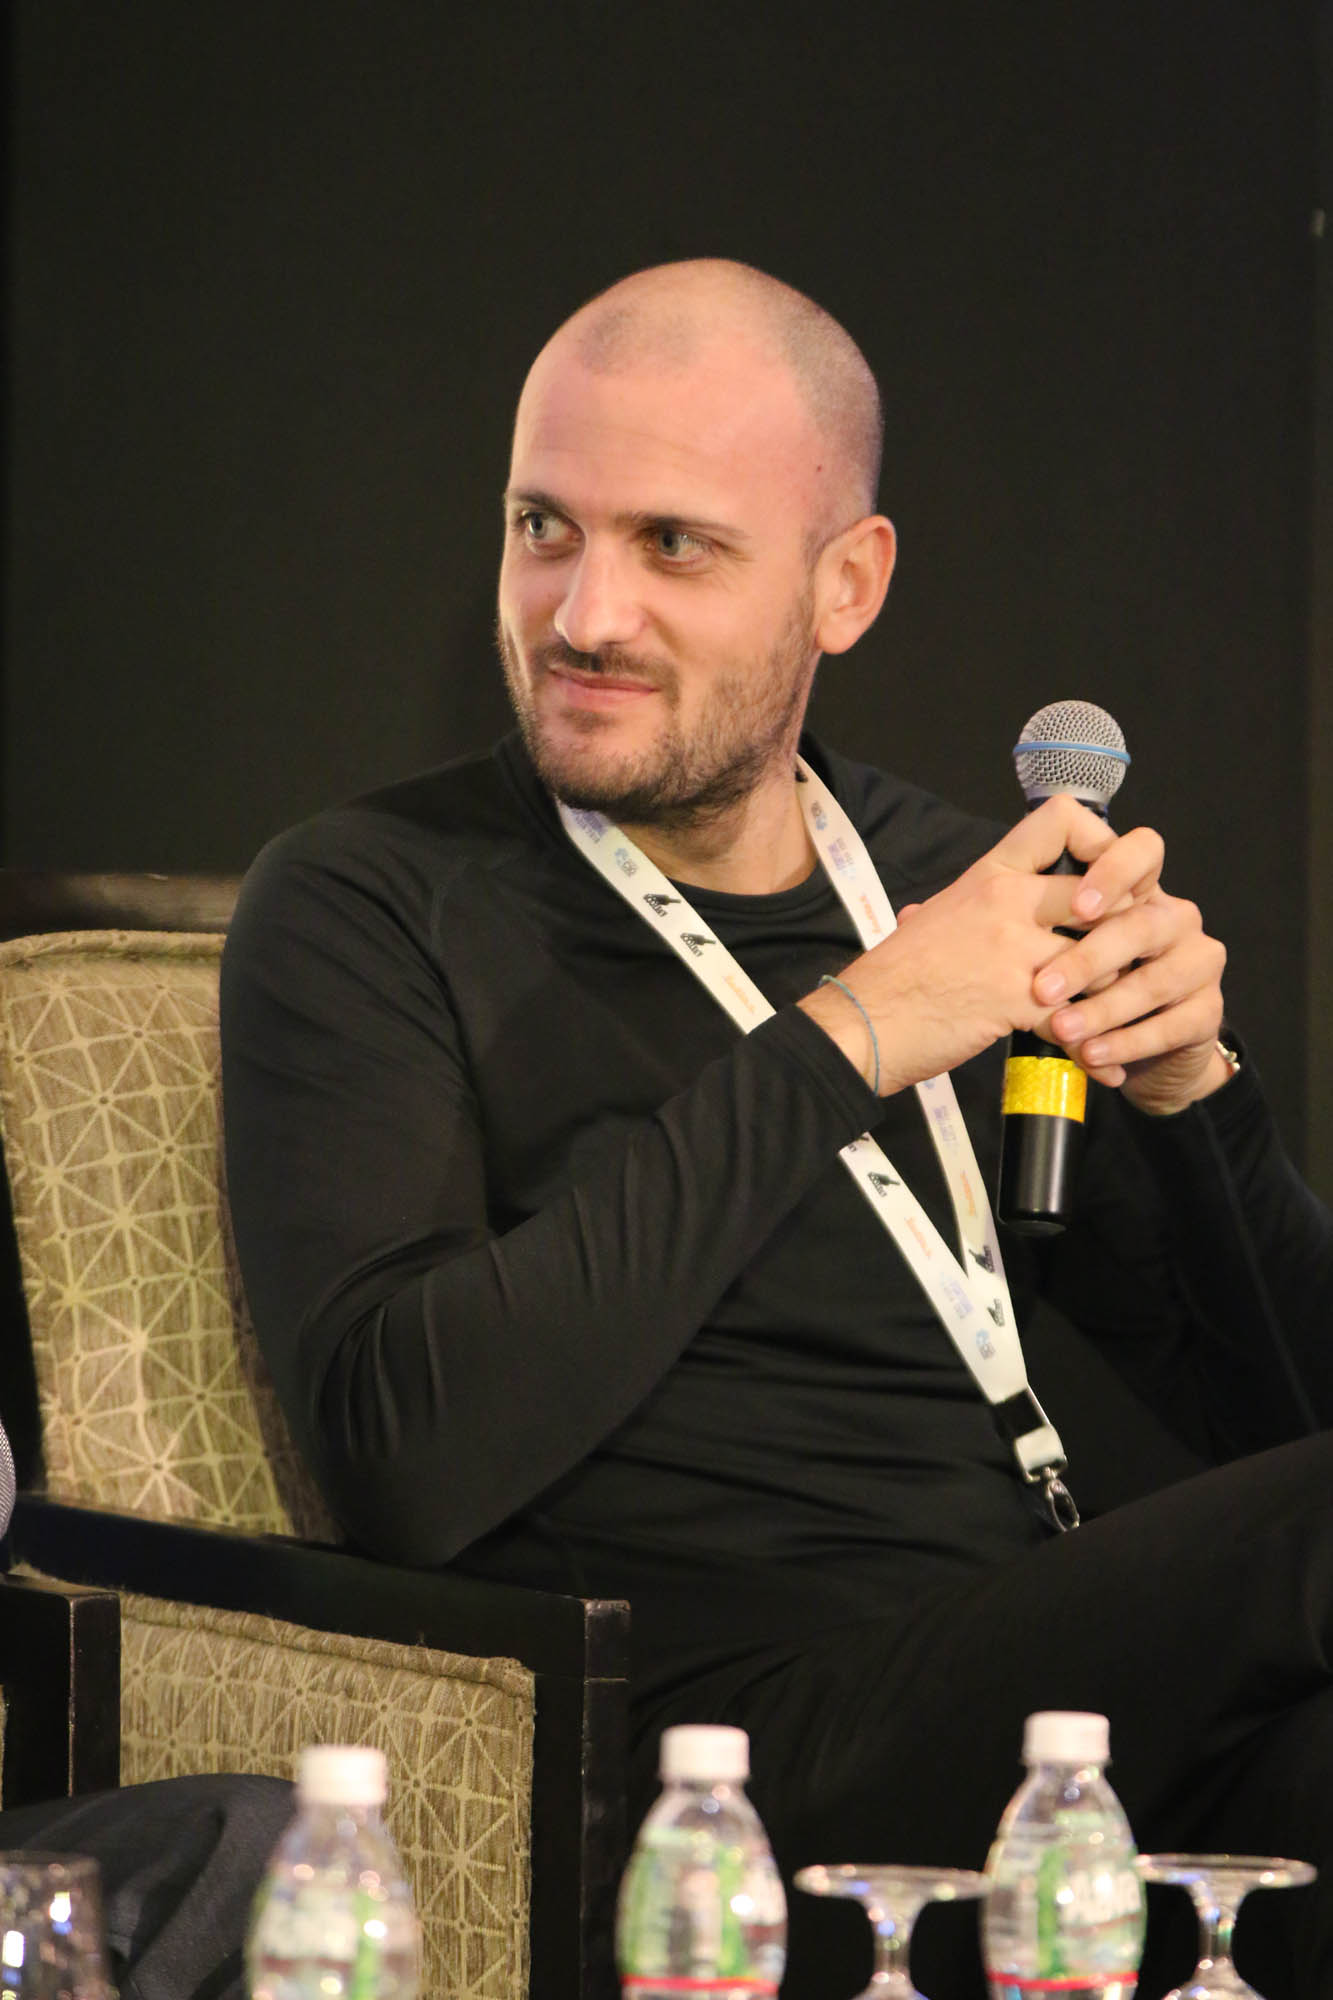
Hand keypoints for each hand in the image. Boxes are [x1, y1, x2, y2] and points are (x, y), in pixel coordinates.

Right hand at [799, 796, 1227, 1112]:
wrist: (860, 1023)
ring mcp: (1010, 948)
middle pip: (1101, 894)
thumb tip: (929, 912)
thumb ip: (950, 911)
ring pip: (1100, 959)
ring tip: (1122, 1020)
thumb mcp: (928, 920)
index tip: (1105, 886)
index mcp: (988, 874)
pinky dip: (1095, 1050)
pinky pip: (1077, 1021)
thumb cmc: (892, 979)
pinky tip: (1103, 1067)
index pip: (1063, 818)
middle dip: (1126, 933)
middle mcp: (1005, 901)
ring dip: (1117, 995)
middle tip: (1130, 962)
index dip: (1103, 845)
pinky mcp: (1013, 1000)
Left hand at [1030, 837, 1227, 1115]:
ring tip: (1060, 1030)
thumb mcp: (1056, 948)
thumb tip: (983, 895)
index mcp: (1141, 890)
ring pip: (1156, 979)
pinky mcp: (1209, 1011)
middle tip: (1041, 989)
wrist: (1130, 1051)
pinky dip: (1127, 1042)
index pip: (1143, 851)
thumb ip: (1040, 914)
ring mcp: (1199, 962)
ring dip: (1103, 1008)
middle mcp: (1176, 917)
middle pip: (1142, 923)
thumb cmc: (1082, 988)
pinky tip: (1092, 1056)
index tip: (1076, 906)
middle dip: (1089, 957)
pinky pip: (1172, 1025)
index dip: (1113, 870)